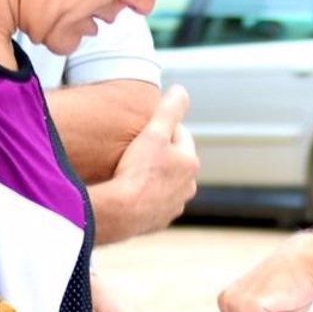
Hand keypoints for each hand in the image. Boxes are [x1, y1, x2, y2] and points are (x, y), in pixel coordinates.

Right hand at [100, 85, 199, 239]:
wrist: (122, 212)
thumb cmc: (138, 170)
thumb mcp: (153, 133)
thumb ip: (169, 110)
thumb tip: (181, 90)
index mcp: (190, 163)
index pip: (180, 135)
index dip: (163, 128)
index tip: (146, 127)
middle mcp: (188, 186)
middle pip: (174, 161)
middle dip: (160, 153)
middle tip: (136, 148)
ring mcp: (174, 206)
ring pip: (165, 183)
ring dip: (153, 176)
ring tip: (131, 171)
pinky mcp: (158, 221)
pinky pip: (153, 203)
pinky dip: (145, 196)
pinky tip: (129, 192)